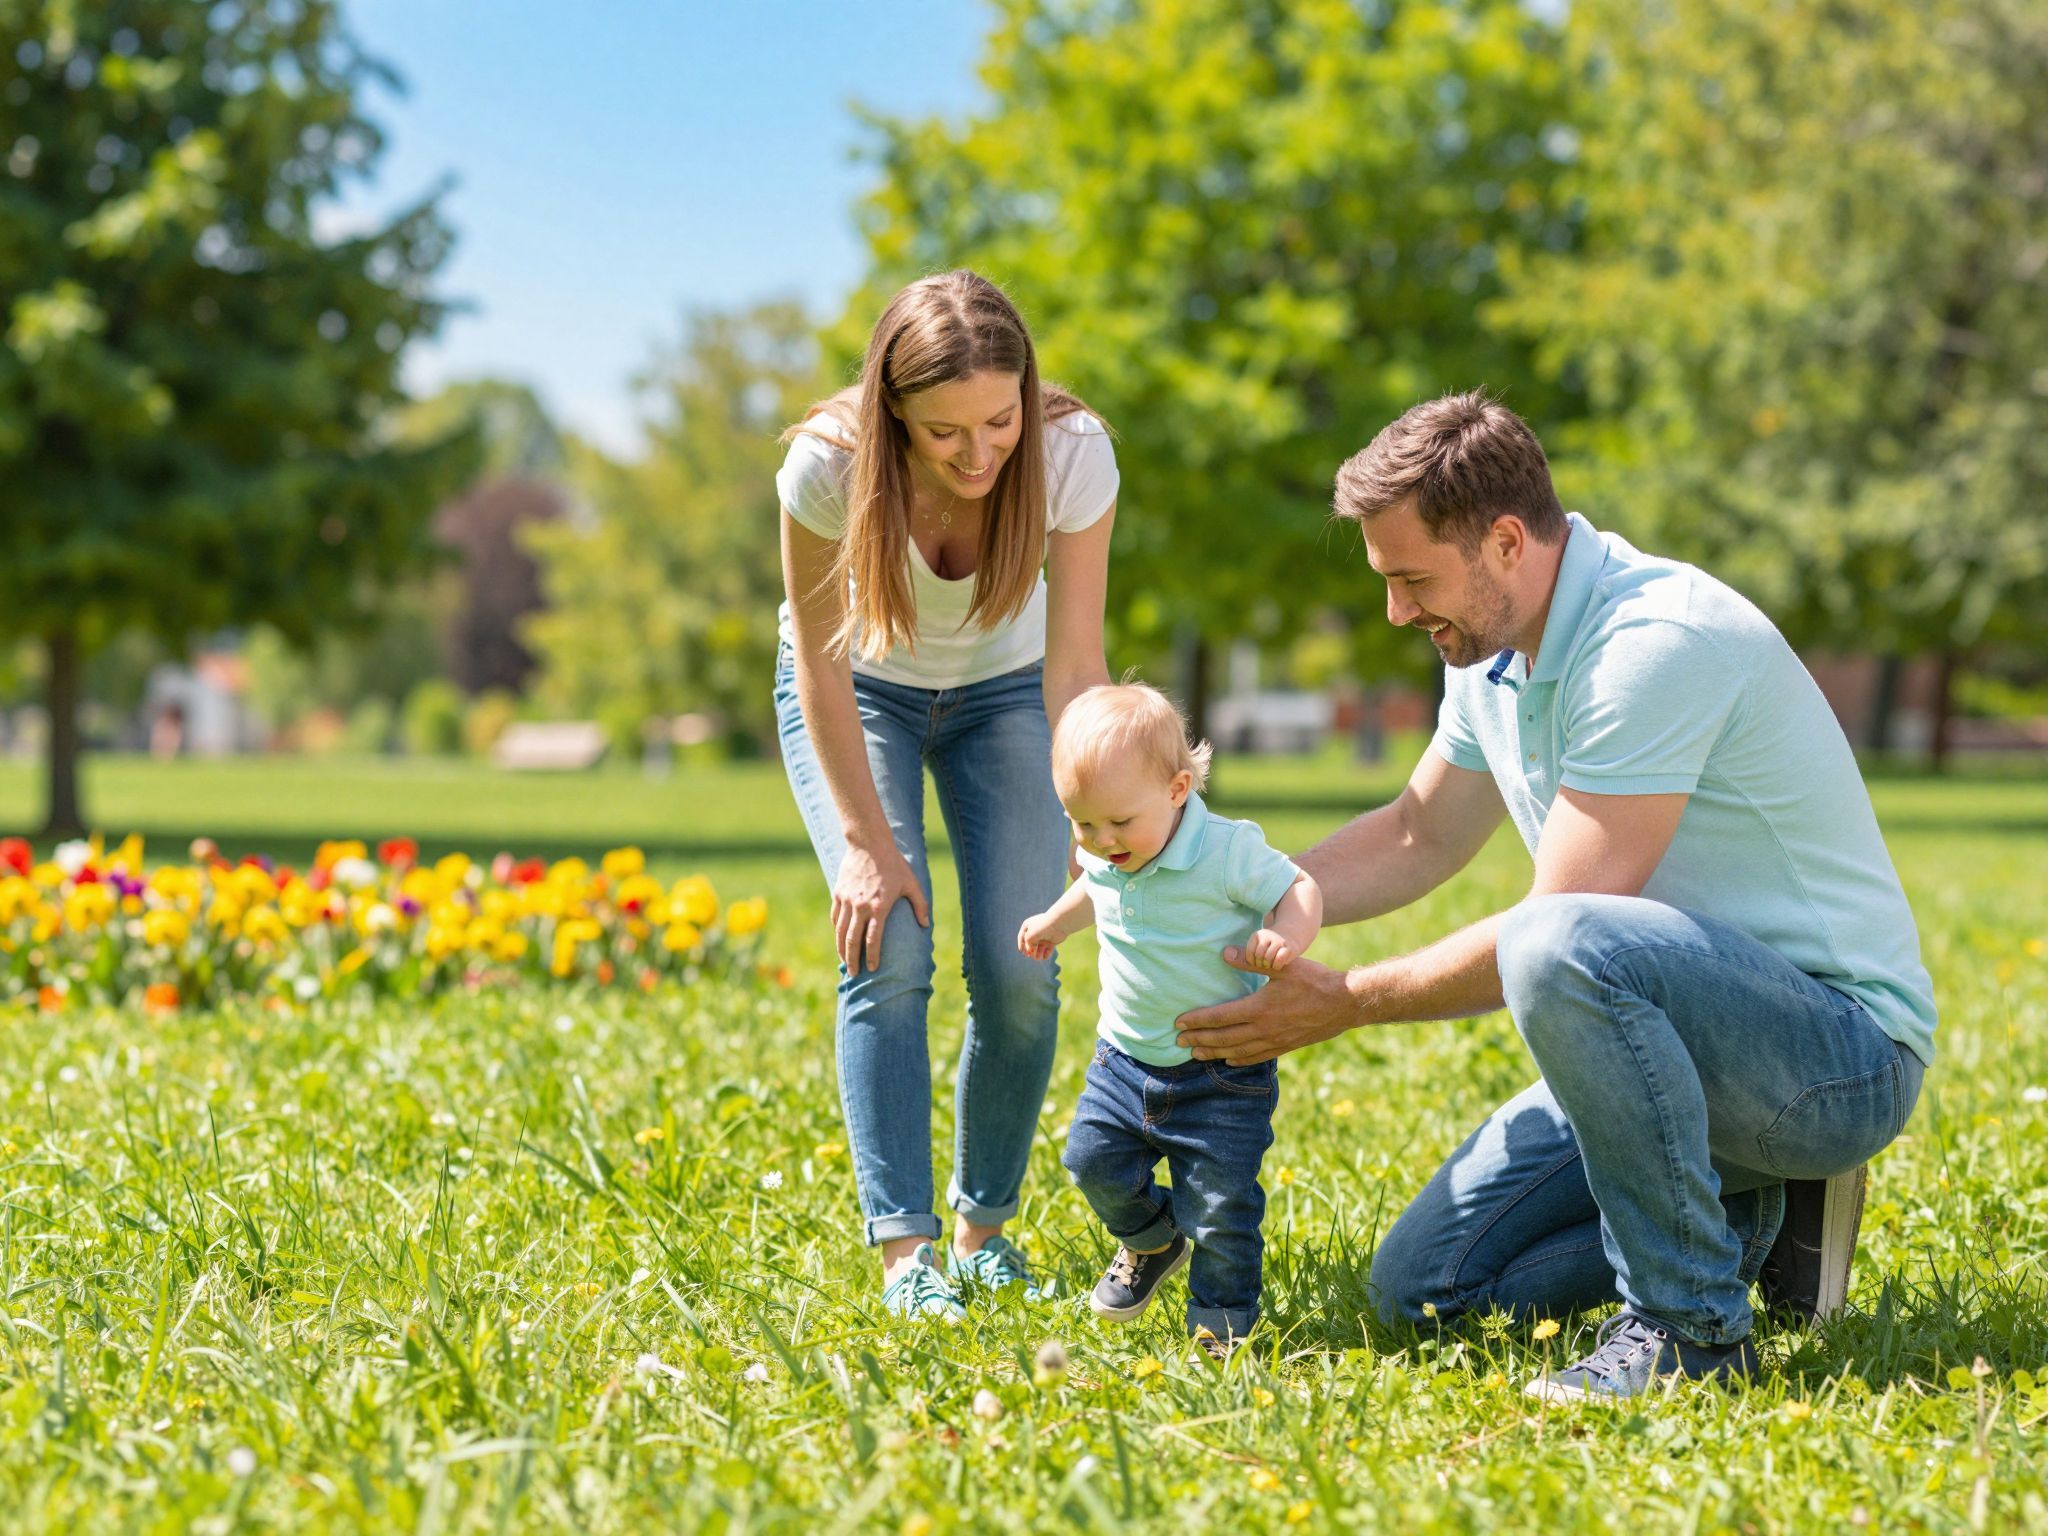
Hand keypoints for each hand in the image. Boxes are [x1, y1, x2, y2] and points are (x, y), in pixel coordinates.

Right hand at [832, 841, 929, 975]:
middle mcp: (860, 906)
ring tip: (844, 962)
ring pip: (840, 931)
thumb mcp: (911, 883)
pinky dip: (836, 931)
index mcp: (879, 906)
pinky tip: (840, 940)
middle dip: (852, 960)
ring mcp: (847, 900)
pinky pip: (835, 918)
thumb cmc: (894, 864)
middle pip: (852, 940)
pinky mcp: (838, 894)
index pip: (873, 939)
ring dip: (841, 949)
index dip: (872, 956)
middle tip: (853, 974)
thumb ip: (920, 905)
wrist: (868, 844)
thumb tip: (926, 925)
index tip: (873, 968)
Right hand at [1017, 911, 1060, 960]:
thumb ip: (1027, 944)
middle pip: (1031, 943)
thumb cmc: (1041, 928)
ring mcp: (1044, 936)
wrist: (1057, 924)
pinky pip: (1048, 949)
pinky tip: (1045, 957)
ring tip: (1037, 958)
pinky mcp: (1052, 940)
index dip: (1021, 944)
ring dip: (1038, 954)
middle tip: (1028, 956)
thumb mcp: (1029, 936)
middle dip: (1029, 950)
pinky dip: (1046, 954)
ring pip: (1040, 947)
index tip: (1021, 951)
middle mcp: (1036, 930)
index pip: (1022, 936)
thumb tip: (1030, 951)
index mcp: (1028, 926)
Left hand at [1175, 952, 1358, 1064]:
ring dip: (1214, 1053)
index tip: (1178, 1023)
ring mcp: (1275, 1040)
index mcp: (1260, 1008)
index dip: (1197, 1021)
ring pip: (1237, 1051)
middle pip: (1223, 1038)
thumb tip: (1225, 953)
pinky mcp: (1285, 1046)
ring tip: (1195, 1054)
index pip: (1220, 1017)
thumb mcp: (1283, 966)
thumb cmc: (1314, 980)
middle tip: (1177, 1043)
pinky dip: (1239, 1060)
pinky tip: (1228, 1060)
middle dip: (1199, 1040)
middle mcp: (1264, 1029)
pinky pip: (1256, 1057)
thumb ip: (1252, 961)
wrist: (1344, 1003)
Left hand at [1239, 927, 1293, 973]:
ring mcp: (1278, 941)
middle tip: (1266, 963)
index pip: (1249, 953)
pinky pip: (1278, 960)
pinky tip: (1279, 965)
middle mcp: (1267, 935)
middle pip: (1258, 956)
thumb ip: (1241, 957)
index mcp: (1256, 935)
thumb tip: (1224, 954)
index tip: (1258, 961)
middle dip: (1262, 964)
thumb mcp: (1255, 951)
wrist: (1291, 939)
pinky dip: (1277, 966)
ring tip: (1272, 963)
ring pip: (1268, 959)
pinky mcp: (1288, 948)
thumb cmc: (1269, 950)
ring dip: (1269, 965)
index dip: (1253, 961)